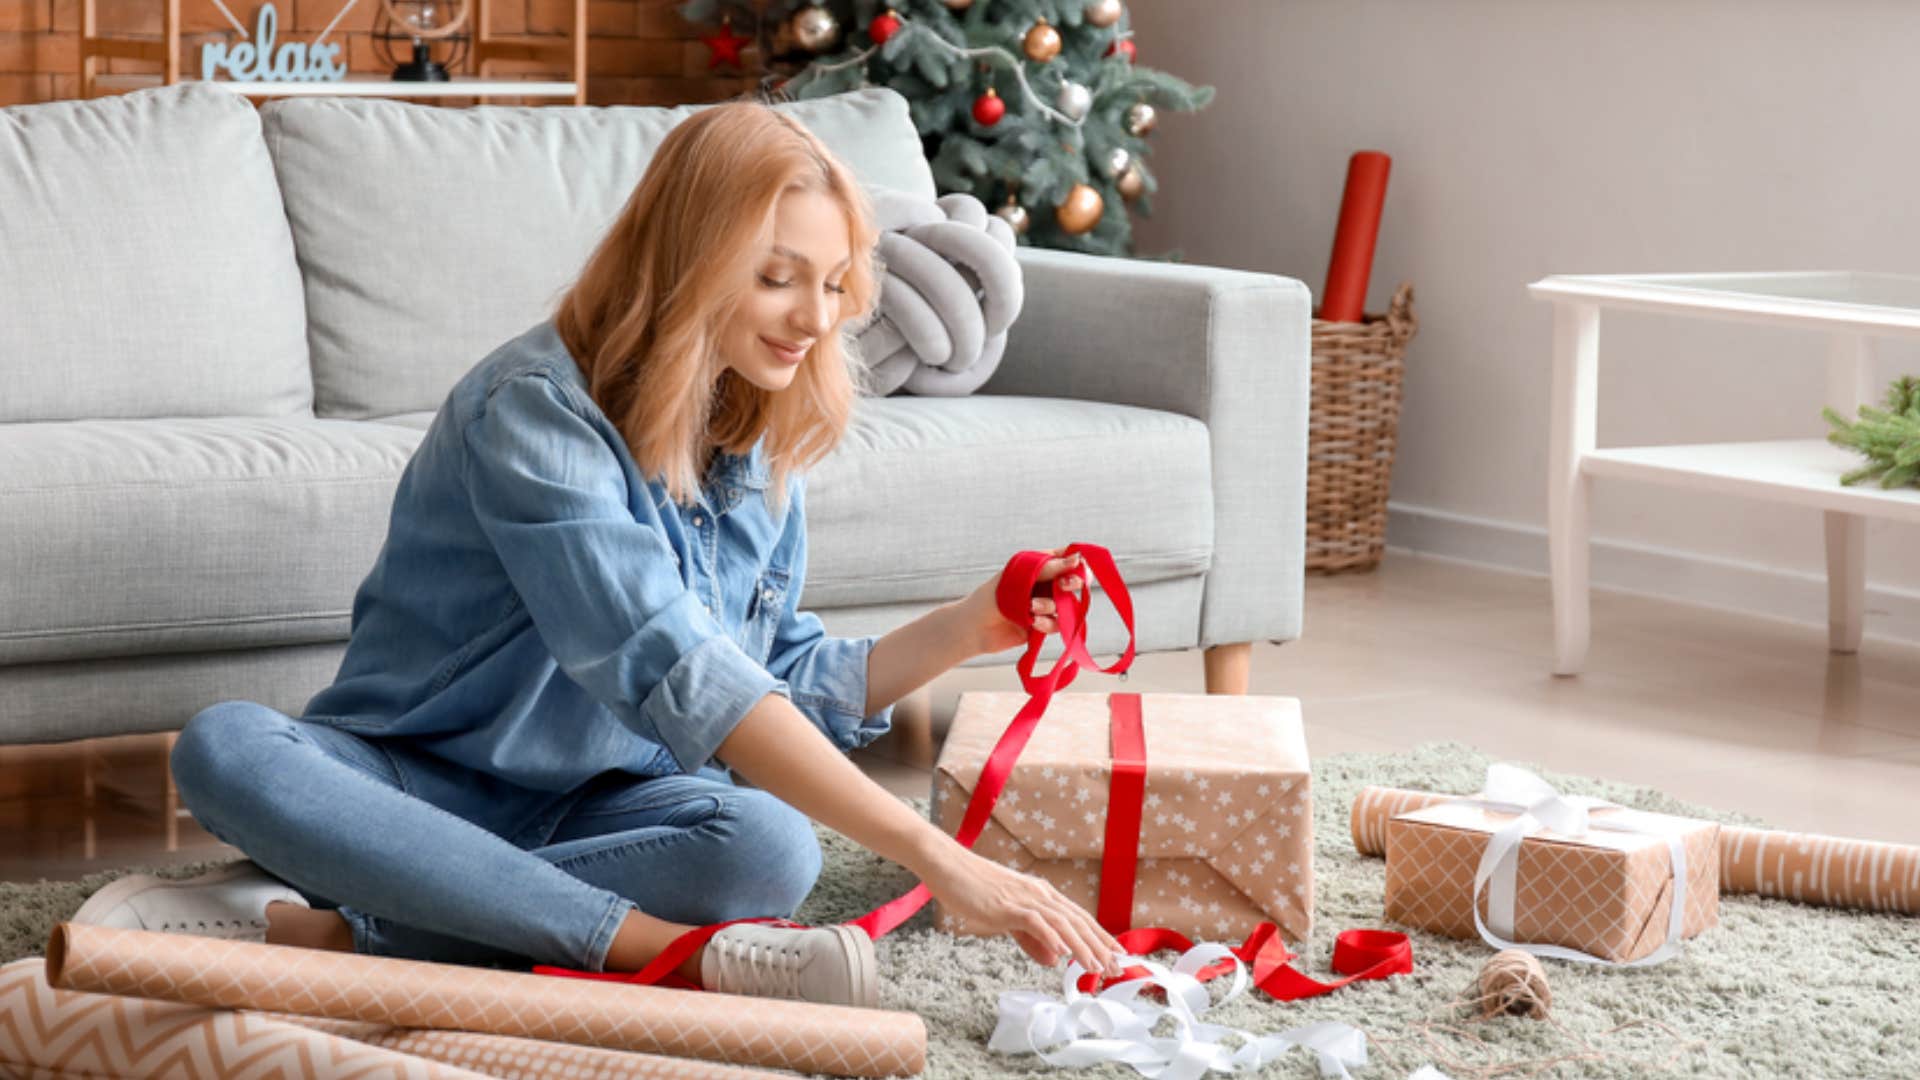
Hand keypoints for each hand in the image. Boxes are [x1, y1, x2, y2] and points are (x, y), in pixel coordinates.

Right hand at [919, 843, 1124, 974]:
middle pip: (1078, 921)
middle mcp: (1040, 894)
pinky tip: (1062, 952)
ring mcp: (1024, 898)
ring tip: (1096, 967)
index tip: (1117, 956)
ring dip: (1082, 946)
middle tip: (1117, 968)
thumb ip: (1032, 939)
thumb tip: (1054, 959)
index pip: (1079, 918)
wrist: (948, 866)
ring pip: (1062, 923)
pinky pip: (1034, 921)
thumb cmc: (974, 890)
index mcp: (1042, 895)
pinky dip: (1050, 936)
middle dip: (1100, 946)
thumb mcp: (1008, 919)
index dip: (1100, 937)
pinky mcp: (1007, 904)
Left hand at [956, 547, 1087, 655]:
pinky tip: (1033, 623)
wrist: (973, 628)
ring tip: (1031, 608)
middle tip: (1063, 586)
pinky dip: (1047, 623)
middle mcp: (1044, 585)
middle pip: (1073, 581)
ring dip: (1051, 606)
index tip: (1076, 564)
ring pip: (1065, 605)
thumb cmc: (991, 597)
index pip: (1065, 558)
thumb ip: (1047, 568)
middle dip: (1072, 583)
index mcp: (1037, 567)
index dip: (1075, 561)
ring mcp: (1045, 606)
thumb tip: (1076, 559)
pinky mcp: (1043, 626)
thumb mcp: (1018, 578)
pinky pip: (1057, 624)